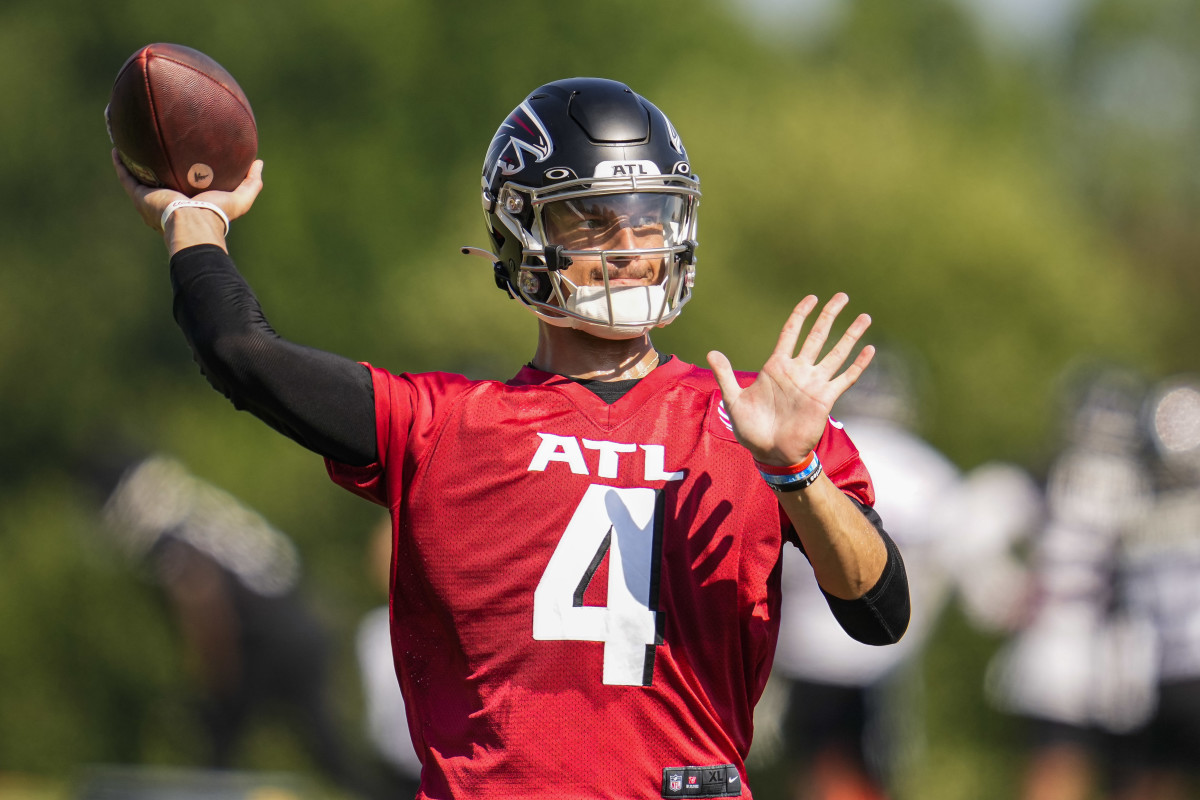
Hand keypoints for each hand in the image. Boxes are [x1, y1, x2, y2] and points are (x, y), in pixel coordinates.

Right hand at [111, 149, 263, 234]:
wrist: (195, 222)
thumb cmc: (217, 215)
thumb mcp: (240, 199)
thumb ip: (251, 182)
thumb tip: (259, 163)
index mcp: (188, 203)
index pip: (183, 187)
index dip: (182, 173)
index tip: (183, 158)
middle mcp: (167, 201)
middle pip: (158, 180)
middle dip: (154, 166)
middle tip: (153, 146)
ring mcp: (151, 199)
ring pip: (138, 176)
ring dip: (132, 161)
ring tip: (129, 141)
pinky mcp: (140, 196)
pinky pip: (126, 177)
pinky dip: (120, 163)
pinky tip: (116, 148)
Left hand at [706, 293, 873, 465]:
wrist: (770, 454)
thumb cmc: (751, 429)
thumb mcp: (734, 400)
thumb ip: (726, 375)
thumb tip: (711, 352)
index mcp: (776, 367)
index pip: (791, 332)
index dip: (801, 314)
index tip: (811, 298)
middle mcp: (798, 371)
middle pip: (817, 336)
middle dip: (829, 316)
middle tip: (842, 297)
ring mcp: (813, 384)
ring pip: (836, 353)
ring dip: (850, 335)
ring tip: (864, 317)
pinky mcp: (825, 399)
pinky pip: (845, 378)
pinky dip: (858, 365)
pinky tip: (869, 350)